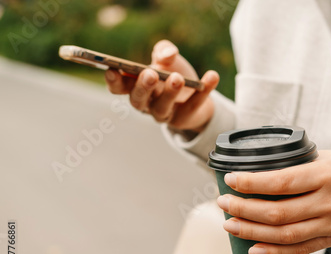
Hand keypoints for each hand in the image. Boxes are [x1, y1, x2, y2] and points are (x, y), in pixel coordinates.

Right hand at [105, 40, 219, 132]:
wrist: (196, 92)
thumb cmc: (173, 73)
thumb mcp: (168, 58)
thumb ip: (164, 50)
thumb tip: (167, 54)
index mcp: (135, 86)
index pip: (118, 87)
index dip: (114, 81)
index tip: (113, 70)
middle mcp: (146, 103)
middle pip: (138, 100)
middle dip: (143, 87)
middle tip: (150, 74)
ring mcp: (163, 114)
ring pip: (162, 108)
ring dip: (169, 93)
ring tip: (177, 78)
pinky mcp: (183, 120)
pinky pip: (193, 106)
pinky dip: (203, 91)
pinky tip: (212, 76)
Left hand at [216, 150, 330, 253]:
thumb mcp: (322, 157)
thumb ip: (293, 164)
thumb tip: (252, 166)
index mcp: (324, 175)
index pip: (281, 182)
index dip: (251, 183)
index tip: (230, 180)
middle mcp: (327, 202)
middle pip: (278, 212)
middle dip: (244, 209)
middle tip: (223, 203)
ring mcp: (329, 224)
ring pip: (285, 235)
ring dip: (252, 232)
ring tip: (229, 225)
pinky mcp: (329, 240)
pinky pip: (299, 251)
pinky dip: (274, 253)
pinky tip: (252, 250)